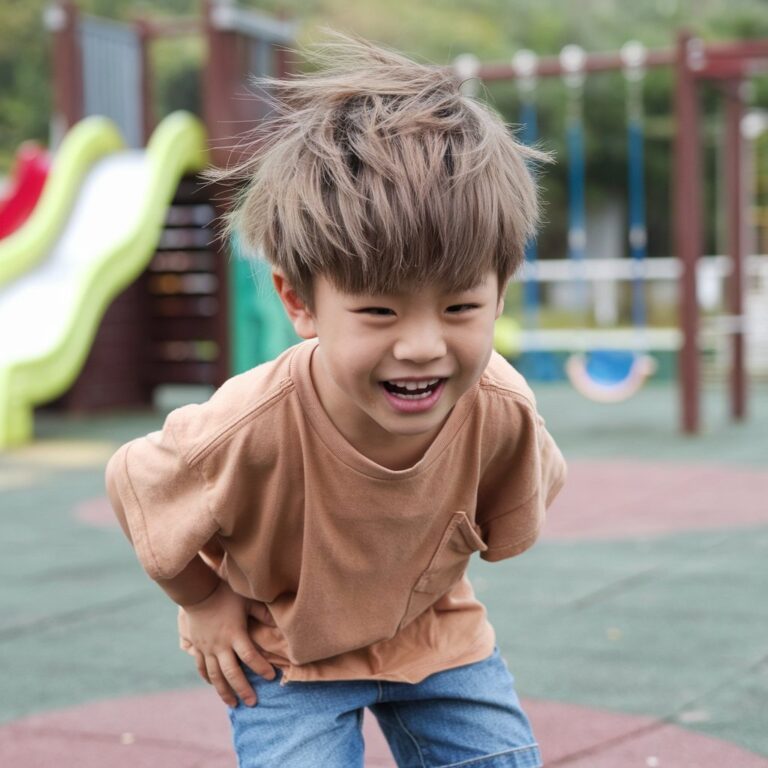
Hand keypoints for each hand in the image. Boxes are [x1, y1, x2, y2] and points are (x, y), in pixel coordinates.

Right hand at [178, 581, 276, 706]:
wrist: (198, 593)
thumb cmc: (226, 595)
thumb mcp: (247, 601)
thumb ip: (263, 613)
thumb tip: (279, 623)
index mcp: (235, 634)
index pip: (251, 656)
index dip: (262, 668)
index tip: (272, 677)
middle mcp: (221, 645)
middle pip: (232, 673)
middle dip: (243, 690)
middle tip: (253, 703)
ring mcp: (208, 648)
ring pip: (216, 676)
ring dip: (225, 692)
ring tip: (233, 704)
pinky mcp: (198, 648)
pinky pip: (202, 668)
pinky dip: (208, 679)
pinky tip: (214, 686)